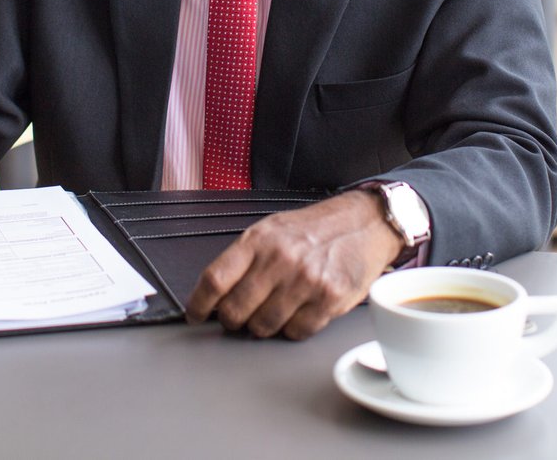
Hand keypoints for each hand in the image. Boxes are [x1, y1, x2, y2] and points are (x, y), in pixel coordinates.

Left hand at [185, 190, 404, 339]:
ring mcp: (305, 280)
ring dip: (262, 327)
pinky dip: (292, 329)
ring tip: (272, 312)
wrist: (362, 224)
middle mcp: (280, 259)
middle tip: (238, 318)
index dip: (198, 304)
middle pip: (235, 310)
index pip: (215, 279)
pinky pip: (296, 332)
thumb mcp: (271, 231)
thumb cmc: (312, 230)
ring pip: (263, 326)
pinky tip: (297, 313)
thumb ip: (243, 260)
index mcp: (258, 240)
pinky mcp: (329, 299)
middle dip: (232, 321)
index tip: (194, 316)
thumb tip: (213, 295)